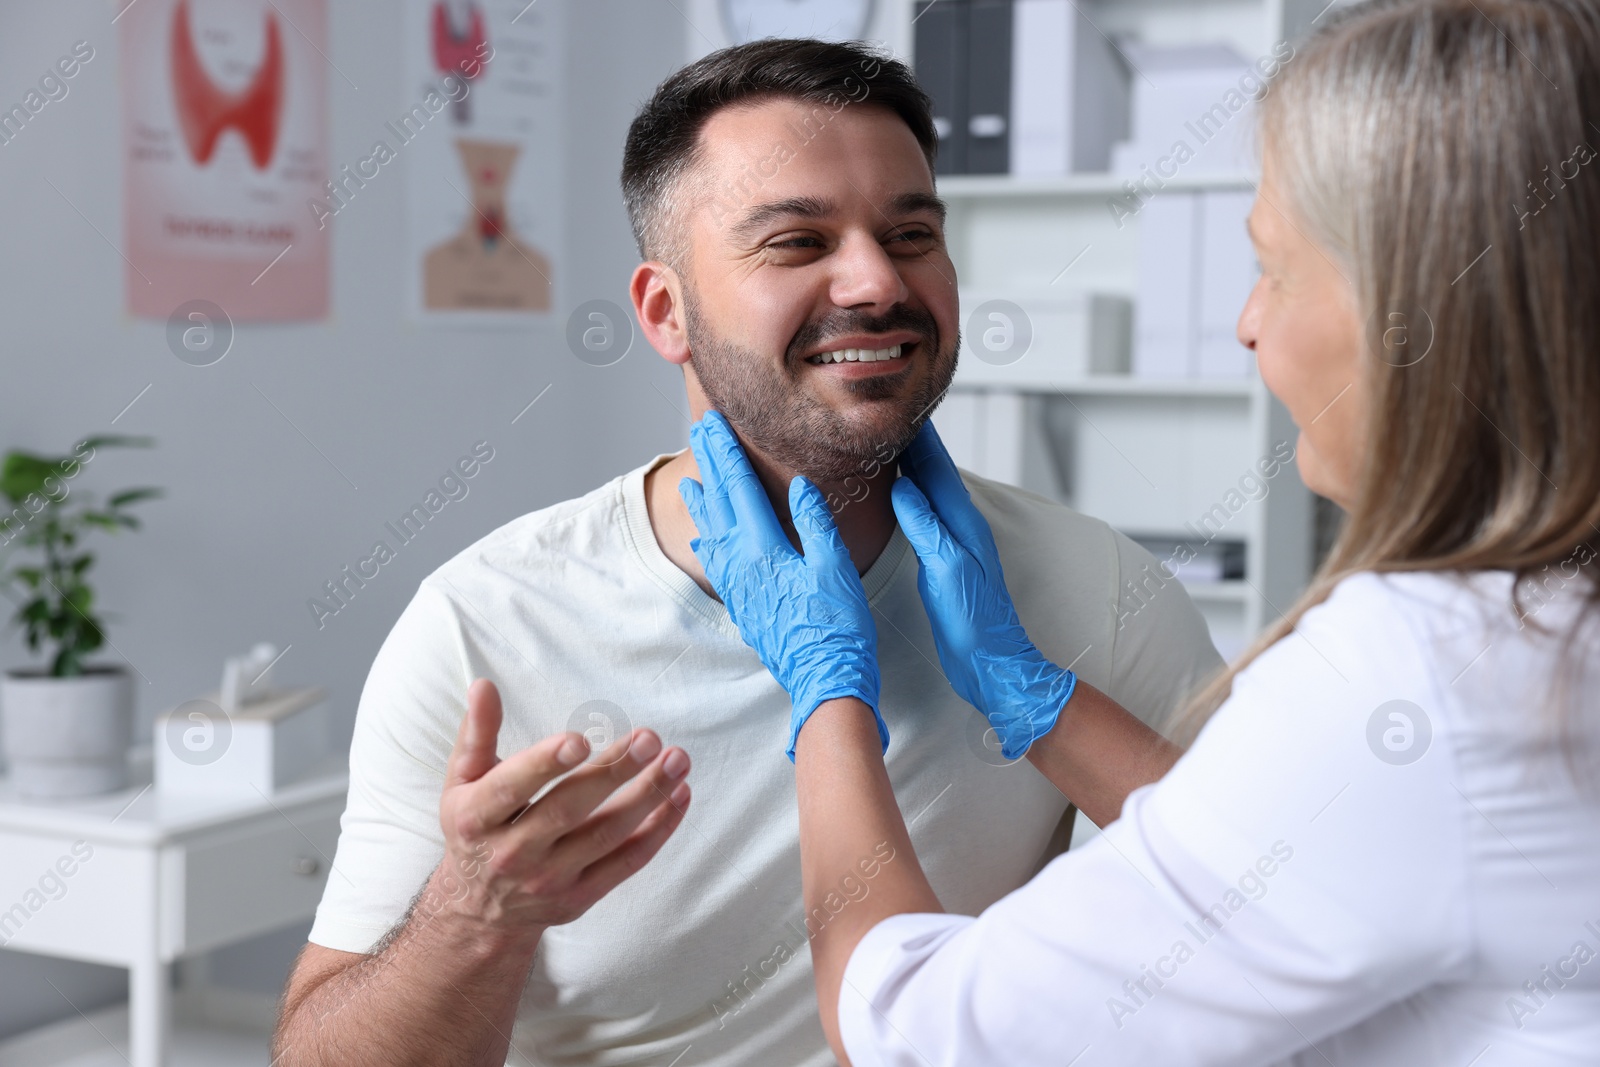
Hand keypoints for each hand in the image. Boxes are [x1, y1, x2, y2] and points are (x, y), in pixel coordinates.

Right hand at [436, 678, 691, 932]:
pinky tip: (680, 795)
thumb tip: (484, 685)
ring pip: (607, 835)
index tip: (581, 739)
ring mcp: (548, 880)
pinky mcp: (580, 898)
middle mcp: (512, 853)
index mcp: (476, 817)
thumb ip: (477, 733)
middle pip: (569, 810)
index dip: (545, 763)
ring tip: (677, 760)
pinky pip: (628, 863)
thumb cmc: (474, 830)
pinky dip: (659, 830)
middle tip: (649, 738)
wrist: (478, 911)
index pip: (511, 788)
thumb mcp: (461, 782)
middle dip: (613, 772)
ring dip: (648, 796)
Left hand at [678, 410, 886, 760]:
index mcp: (764, 549)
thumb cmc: (838, 628)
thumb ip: (815, 522)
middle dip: (709, 463)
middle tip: (697, 430)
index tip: (713, 421)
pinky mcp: (743, 606)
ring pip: (711, 533)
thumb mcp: (836, 568)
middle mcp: (741, 565)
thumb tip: (800, 484)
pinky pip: (717, 564)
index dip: (726, 451)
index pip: (740, 487)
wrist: (824, 680)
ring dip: (702, 503)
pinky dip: (708, 542)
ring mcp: (739, 587)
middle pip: (719, 503)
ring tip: (691, 479)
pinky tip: (706, 539)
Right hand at [890, 422, 1076, 758]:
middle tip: (888, 416)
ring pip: (928, 493)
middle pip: (934, 474)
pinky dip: (908, 498)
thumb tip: (904, 486)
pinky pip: (922, 517)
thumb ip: (926, 527)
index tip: (901, 406)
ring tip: (887, 445)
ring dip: (911, 468)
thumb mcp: (946, 570)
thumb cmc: (974, 622)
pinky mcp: (942, 563)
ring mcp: (952, 545)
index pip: (939, 468)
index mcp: (963, 525)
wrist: (991, 663)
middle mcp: (960, 529)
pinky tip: (896, 497)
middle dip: (914, 445)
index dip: (921, 437)